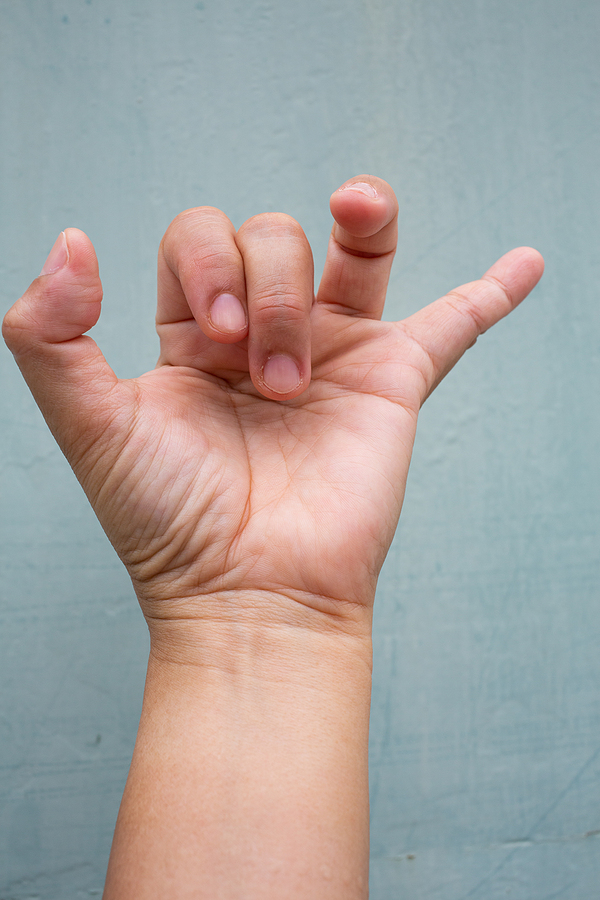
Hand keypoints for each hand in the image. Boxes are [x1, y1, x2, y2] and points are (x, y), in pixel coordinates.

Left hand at [3, 177, 543, 644]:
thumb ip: (50, 337)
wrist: (250, 595)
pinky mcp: (392, 386)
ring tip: (355, 219)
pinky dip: (490, 292)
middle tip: (267, 374)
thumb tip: (70, 242)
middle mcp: (262, 337)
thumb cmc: (170, 522)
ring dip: (359, 223)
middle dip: (268, 285)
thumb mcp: (88, 425)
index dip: (207, 262)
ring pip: (356, 250)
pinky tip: (523, 263)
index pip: (199, 238)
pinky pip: (452, 324)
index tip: (211, 341)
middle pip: (273, 235)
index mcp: (192, 339)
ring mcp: (334, 356)